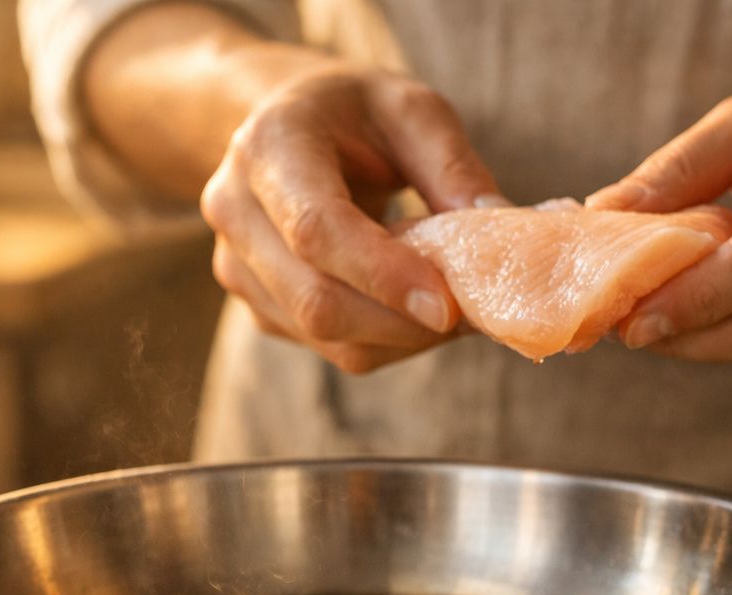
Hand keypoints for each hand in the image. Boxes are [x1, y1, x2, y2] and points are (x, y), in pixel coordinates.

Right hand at [200, 65, 504, 372]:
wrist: (283, 129)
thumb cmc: (351, 115)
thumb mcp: (409, 110)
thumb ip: (452, 166)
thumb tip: (495, 235)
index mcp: (268, 147)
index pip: (316, 230)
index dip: (382, 275)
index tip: (448, 305)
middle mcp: (236, 211)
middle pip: (316, 300)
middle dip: (403, 322)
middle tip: (473, 312)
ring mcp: (237, 267)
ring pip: (325, 336)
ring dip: (401, 337)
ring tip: (449, 304)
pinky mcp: (258, 306)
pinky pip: (328, 349)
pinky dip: (385, 341)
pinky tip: (413, 308)